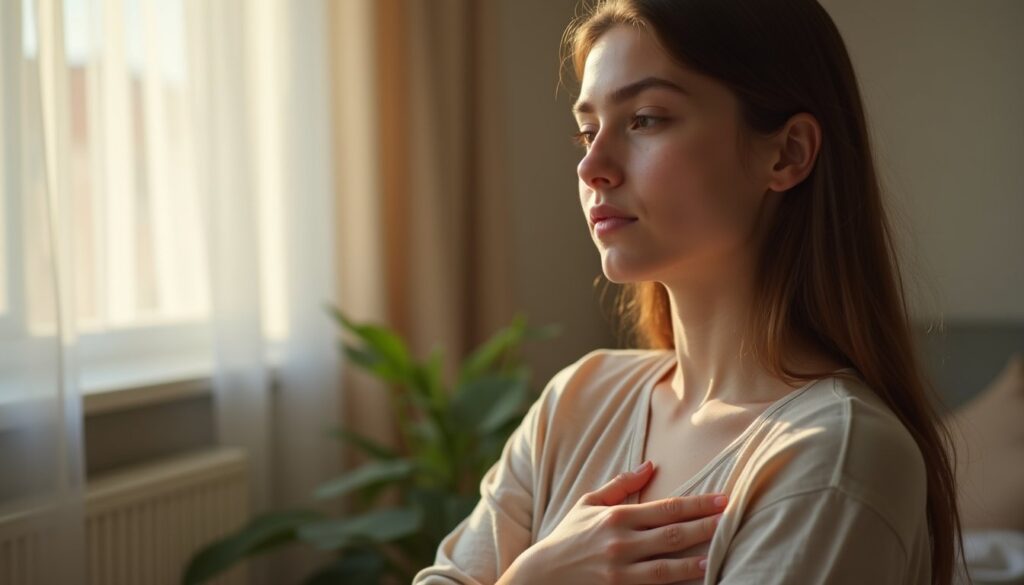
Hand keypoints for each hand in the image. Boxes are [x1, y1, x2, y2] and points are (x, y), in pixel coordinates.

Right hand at [504, 459, 725, 583]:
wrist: (540, 577)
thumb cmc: (567, 537)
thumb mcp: (588, 504)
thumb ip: (620, 485)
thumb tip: (650, 466)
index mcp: (616, 518)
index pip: (666, 508)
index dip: (697, 503)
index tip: (722, 499)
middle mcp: (620, 544)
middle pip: (673, 535)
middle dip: (705, 526)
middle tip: (732, 519)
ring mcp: (620, 573)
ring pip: (667, 568)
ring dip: (695, 562)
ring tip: (717, 554)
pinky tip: (694, 582)